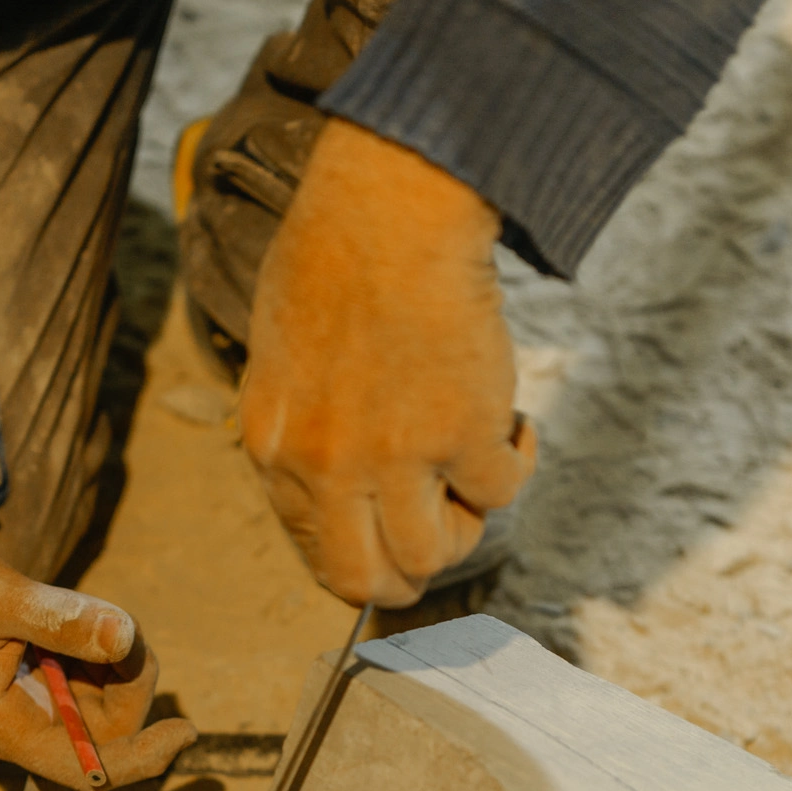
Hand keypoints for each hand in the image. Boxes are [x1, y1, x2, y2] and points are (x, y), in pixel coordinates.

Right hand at [0, 509, 192, 790]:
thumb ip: (62, 619)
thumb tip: (127, 636)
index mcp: (8, 729)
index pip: (90, 770)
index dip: (144, 757)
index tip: (185, 729)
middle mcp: (25, 727)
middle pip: (109, 732)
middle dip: (130, 681)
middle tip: (121, 624)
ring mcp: (34, 705)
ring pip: (106, 702)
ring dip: (119, 661)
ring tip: (92, 613)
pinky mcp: (40, 680)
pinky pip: (93, 678)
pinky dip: (103, 647)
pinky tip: (81, 617)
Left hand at [240, 120, 537, 606]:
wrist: (390, 208)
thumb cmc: (336, 257)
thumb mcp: (281, 358)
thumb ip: (302, 428)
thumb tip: (337, 482)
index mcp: (276, 448)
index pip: (316, 552)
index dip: (363, 550)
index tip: (393, 523)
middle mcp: (326, 466)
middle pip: (364, 582)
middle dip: (408, 576)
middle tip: (441, 530)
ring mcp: (392, 457)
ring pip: (433, 555)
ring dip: (463, 526)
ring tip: (472, 472)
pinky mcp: (460, 433)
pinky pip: (501, 492)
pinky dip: (516, 463)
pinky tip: (511, 422)